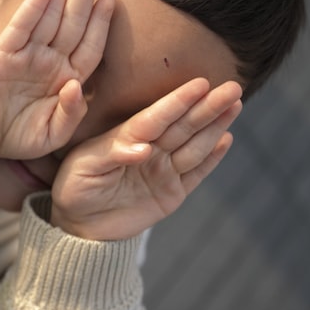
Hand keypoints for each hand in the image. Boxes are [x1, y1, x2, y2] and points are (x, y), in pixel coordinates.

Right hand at [0, 0, 114, 159]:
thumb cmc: (17, 137)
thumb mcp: (52, 134)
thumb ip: (70, 114)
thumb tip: (75, 86)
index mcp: (66, 76)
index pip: (89, 43)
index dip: (101, 20)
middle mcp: (49, 60)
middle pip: (72, 19)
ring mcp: (25, 55)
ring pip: (49, 15)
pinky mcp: (1, 56)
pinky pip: (21, 28)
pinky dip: (33, 7)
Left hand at [49, 78, 243, 239]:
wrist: (79, 226)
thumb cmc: (75, 188)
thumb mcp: (84, 168)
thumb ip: (114, 153)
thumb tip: (144, 149)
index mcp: (126, 138)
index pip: (157, 116)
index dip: (179, 100)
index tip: (201, 84)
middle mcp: (149, 149)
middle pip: (183, 125)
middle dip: (208, 106)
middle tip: (233, 87)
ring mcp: (163, 170)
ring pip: (195, 145)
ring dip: (215, 126)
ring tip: (235, 105)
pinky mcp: (172, 192)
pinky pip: (196, 173)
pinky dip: (212, 158)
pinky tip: (227, 139)